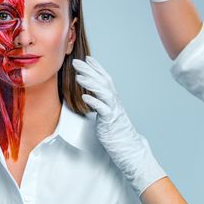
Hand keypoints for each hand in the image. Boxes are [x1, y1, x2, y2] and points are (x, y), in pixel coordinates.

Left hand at [72, 56, 165, 195]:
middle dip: (89, 70)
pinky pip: (102, 109)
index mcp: (112, 98)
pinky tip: (85, 97)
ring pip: (103, 92)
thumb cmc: (115, 130)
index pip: (104, 78)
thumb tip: (91, 95)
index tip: (86, 58)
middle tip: (76, 62)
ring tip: (78, 77)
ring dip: (91, 83)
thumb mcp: (106, 112)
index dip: (96, 67)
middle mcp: (114, 101)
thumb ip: (101, 102)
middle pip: (102, 81)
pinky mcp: (110, 120)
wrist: (127, 145)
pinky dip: (94, 102)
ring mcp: (113, 109)